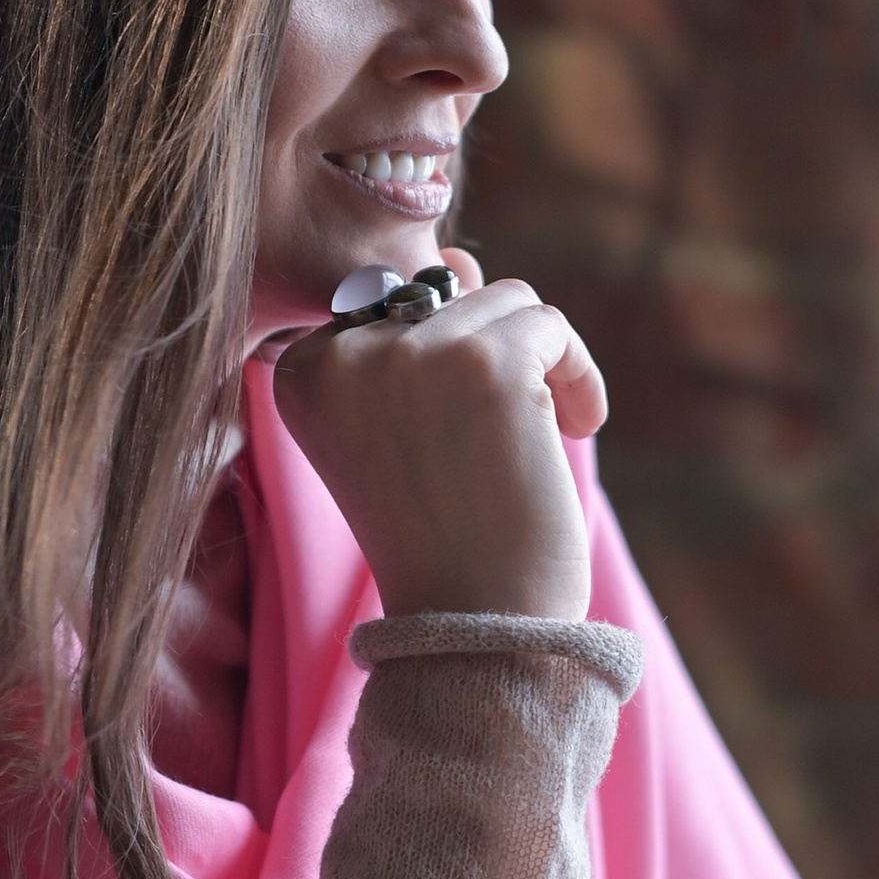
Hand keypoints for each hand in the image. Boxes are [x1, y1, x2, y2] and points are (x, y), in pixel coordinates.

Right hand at [271, 248, 606, 621]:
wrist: (475, 625)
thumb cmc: (441, 539)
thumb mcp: (395, 432)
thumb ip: (409, 339)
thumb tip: (452, 253)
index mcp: (301, 374)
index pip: (389, 308)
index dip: (439, 369)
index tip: (447, 445)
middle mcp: (343, 355)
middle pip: (447, 297)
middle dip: (489, 365)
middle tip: (491, 454)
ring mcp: (413, 354)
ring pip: (503, 303)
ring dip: (535, 368)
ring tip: (534, 441)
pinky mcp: (486, 364)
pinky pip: (551, 326)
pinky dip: (577, 375)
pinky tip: (574, 429)